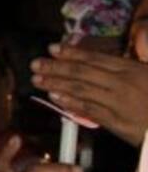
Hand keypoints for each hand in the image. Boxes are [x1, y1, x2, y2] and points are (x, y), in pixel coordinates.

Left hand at [31, 43, 147, 145]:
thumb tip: (117, 49)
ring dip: (56, 83)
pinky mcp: (118, 123)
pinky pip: (89, 110)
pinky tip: (54, 97)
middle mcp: (123, 84)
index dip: (71, 53)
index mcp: (132, 70)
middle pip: (82, 72)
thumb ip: (134, 61)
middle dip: (56, 67)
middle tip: (36, 64)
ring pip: (81, 90)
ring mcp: (119, 103)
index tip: (52, 48)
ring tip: (37, 79)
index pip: (95, 58)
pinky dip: (70, 102)